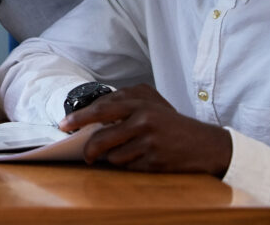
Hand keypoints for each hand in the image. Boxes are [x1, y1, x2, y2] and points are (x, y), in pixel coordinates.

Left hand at [59, 84, 231, 175]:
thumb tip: (92, 117)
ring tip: (124, 152)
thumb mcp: (150, 103)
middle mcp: (143, 120)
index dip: (79, 118)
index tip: (64, 125)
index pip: (100, 110)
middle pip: (102, 137)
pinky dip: (127, 165)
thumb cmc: (171, 122)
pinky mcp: (155, 161)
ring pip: (113, 156)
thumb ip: (123, 104)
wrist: (205, 143)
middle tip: (83, 153)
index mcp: (139, 102)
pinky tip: (137, 158)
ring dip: (112, 157)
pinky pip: (128, 167)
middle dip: (88, 148)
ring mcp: (149, 142)